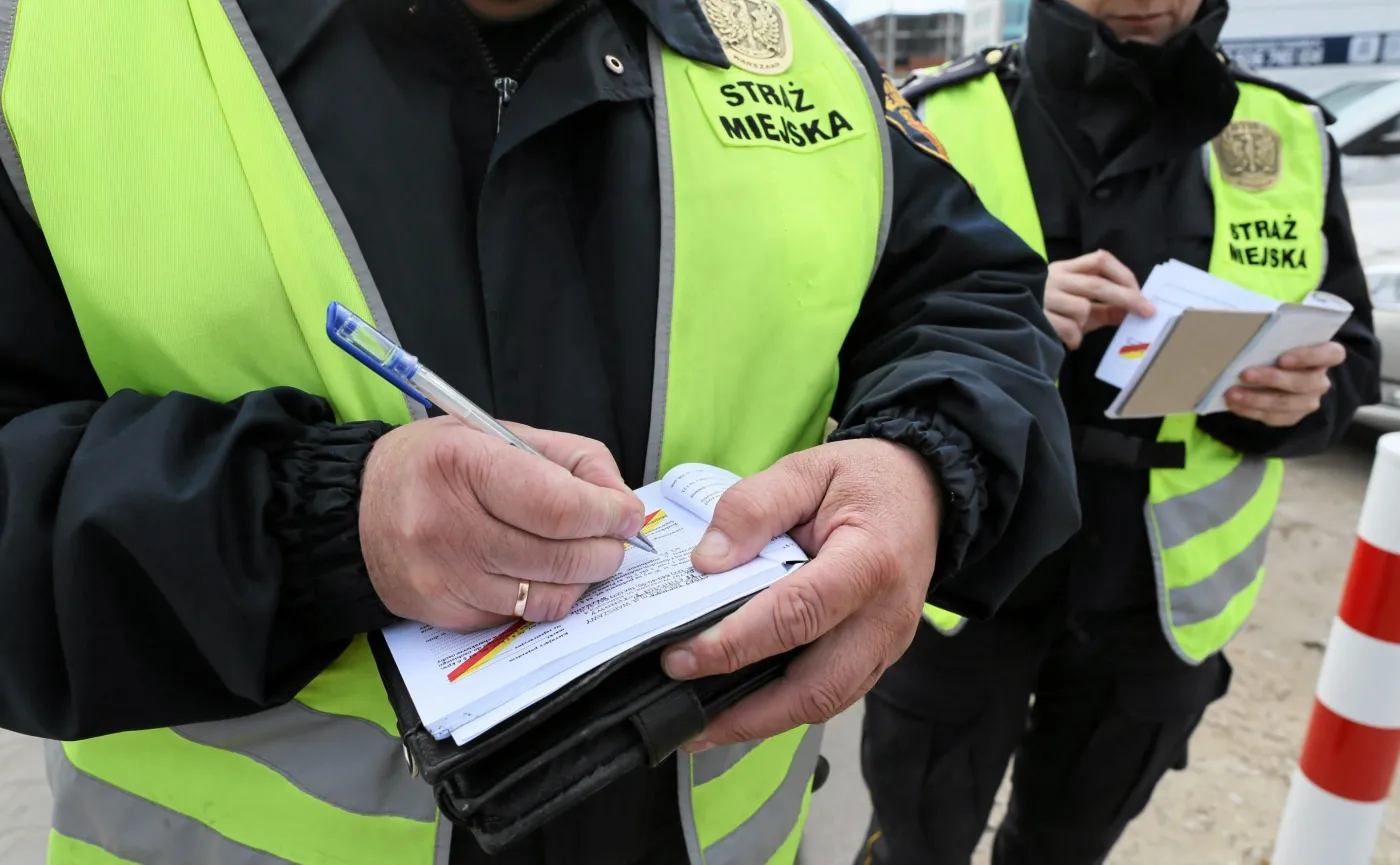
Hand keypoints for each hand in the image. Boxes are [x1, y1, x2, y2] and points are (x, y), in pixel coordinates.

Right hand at [359, 418, 644, 630]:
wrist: (356, 512)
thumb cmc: (436, 466)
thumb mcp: (498, 435)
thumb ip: (570, 459)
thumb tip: (620, 500)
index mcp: (463, 464)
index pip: (559, 506)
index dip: (608, 514)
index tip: (627, 513)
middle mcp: (448, 525)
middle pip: (560, 557)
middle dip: (607, 550)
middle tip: (616, 538)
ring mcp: (445, 577)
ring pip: (548, 595)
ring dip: (585, 578)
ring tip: (587, 556)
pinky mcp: (446, 613)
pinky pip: (521, 615)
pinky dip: (548, 596)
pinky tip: (545, 573)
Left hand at [661, 438, 939, 748]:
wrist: (922, 491)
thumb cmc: (864, 480)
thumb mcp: (805, 470)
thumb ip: (753, 507)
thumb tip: (707, 562)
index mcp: (869, 561)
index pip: (798, 614)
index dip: (736, 642)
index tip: (683, 657)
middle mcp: (886, 616)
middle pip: (816, 686)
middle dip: (747, 711)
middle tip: (688, 716)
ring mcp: (888, 644)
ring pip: (824, 704)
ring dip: (763, 722)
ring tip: (706, 727)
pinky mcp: (878, 658)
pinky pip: (831, 696)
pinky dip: (785, 709)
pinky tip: (744, 707)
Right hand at [1044, 250, 1154, 349]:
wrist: (1014, 321)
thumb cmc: (1054, 313)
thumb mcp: (1080, 305)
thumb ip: (1106, 307)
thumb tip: (1134, 312)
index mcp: (1066, 269)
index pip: (1100, 260)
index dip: (1123, 274)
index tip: (1140, 292)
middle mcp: (1055, 279)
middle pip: (1097, 284)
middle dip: (1126, 298)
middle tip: (1147, 312)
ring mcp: (1045, 297)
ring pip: (1082, 309)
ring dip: (1086, 322)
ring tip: (1077, 327)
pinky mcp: (1039, 317)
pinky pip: (1070, 329)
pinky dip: (1075, 338)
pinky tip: (1069, 339)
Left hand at [1224, 342, 1344, 426]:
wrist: (1279, 376)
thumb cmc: (1279, 351)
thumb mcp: (1281, 342)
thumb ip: (1275, 340)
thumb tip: (1247, 339)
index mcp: (1326, 356)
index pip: (1332, 355)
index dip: (1309, 356)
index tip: (1282, 358)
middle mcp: (1320, 381)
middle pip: (1303, 382)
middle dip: (1271, 378)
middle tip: (1244, 374)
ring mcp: (1308, 401)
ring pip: (1286, 403)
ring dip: (1255, 399)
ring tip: (1231, 393)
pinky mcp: (1292, 416)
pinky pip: (1273, 417)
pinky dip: (1250, 410)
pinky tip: (1234, 404)